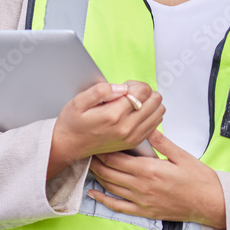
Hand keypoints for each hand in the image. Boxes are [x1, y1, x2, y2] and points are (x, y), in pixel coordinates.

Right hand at [48, 81, 163, 178]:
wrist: (70, 145)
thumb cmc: (73, 122)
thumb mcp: (78, 101)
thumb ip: (100, 91)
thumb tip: (121, 87)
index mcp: (114, 115)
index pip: (143, 91)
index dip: (134, 84)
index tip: (123, 87)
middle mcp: (127, 127)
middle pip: (155, 100)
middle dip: (143, 92)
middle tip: (128, 94)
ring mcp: (133, 136)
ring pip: (159, 112)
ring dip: (148, 103)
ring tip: (131, 103)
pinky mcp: (135, 142)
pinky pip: (155, 124)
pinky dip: (149, 114)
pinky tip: (134, 113)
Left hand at [87, 130, 226, 227]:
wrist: (212, 203)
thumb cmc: (199, 178)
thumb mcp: (181, 155)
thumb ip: (161, 142)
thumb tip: (146, 126)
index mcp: (149, 170)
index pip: (116, 158)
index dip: (102, 150)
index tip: (94, 141)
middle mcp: (142, 187)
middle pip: (109, 172)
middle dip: (95, 161)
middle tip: (87, 150)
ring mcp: (142, 201)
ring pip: (111, 188)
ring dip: (97, 176)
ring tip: (89, 165)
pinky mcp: (145, 212)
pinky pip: (118, 207)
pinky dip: (103, 200)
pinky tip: (93, 193)